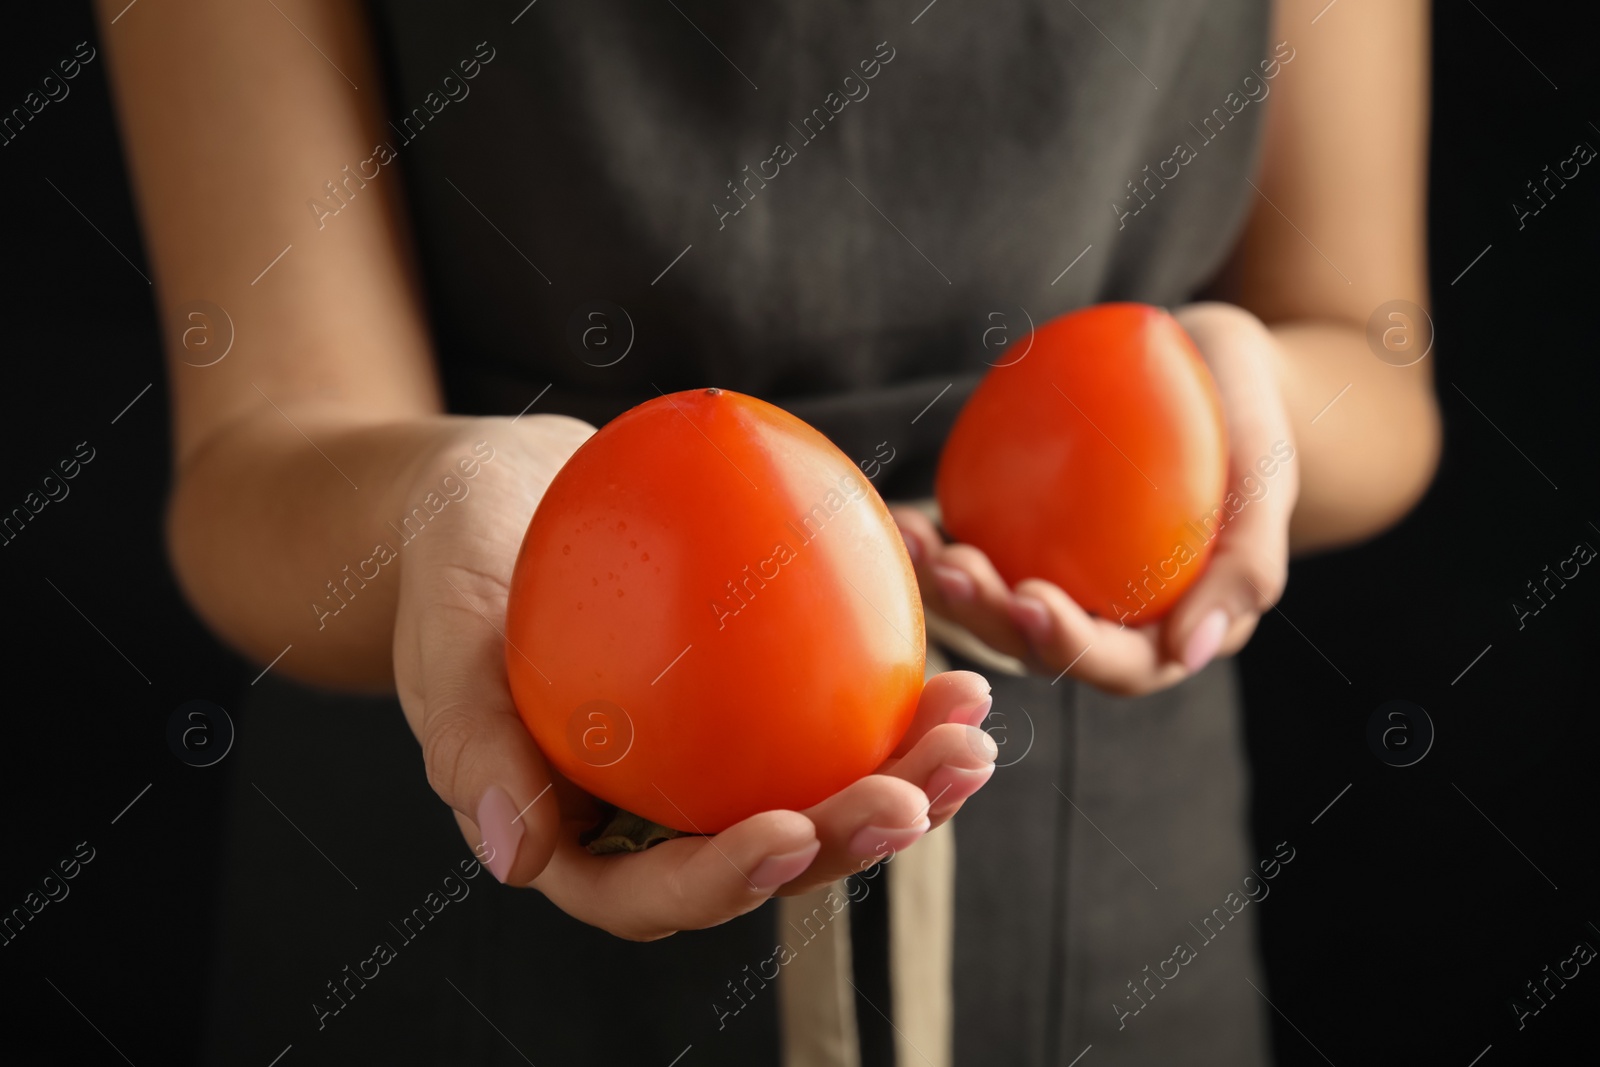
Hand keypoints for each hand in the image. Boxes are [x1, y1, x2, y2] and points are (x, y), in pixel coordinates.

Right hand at [392, 415, 996, 940]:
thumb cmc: (452, 567)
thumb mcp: (442, 642)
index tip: (794, 833)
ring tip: (970, 726)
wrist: (498, 497)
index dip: (728, 881)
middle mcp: (657, 811)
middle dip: (854, 836)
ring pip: (820, 789)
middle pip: (766, 854)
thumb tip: (513, 856)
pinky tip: (951, 651)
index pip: (653, 890)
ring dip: (905, 773)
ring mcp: (713, 757)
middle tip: (927, 787)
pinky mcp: (755, 697)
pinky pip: (832, 707)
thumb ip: (471, 745)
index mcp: (579, 832)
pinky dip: (892, 690)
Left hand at [894, 302, 1298, 696]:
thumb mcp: (1269, 472)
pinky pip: (983, 549)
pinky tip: (901, 513)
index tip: (1027, 596)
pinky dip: (941, 538)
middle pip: (1041, 643)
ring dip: (949, 586)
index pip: (1120, 664)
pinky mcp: (1029, 541)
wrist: (1211, 363)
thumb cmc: (1250, 414)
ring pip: (997, 606)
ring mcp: (1067, 581)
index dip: (1068, 642)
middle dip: (988, 617)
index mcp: (1176, 629)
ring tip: (916, 540)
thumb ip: (1247, 564)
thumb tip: (1190, 654)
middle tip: (953, 565)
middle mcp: (1113, 619)